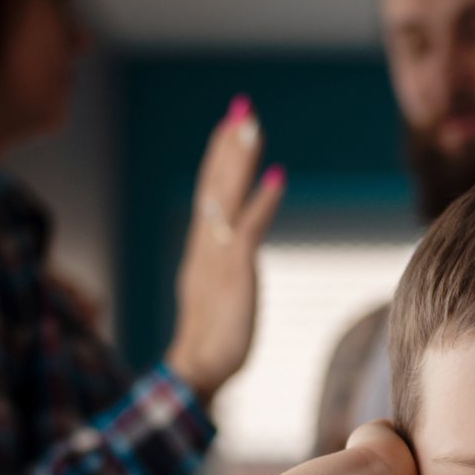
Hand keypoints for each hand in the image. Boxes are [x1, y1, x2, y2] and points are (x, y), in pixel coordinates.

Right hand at [164, 96, 285, 401]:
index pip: (208, 190)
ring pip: (227, 196)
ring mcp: (217, 256)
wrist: (197, 369)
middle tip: (241, 105)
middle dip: (228, 143)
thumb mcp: (216, 291)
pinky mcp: (234, 273)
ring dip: (240, 159)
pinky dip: (262, 200)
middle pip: (214, 182)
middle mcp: (204, 244)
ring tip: (252, 123)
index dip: (218, 155)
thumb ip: (221, 265)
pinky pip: (248, 229)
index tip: (229, 122)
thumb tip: (233, 249)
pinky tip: (277, 175)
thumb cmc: (211, 338)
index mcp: (200, 247)